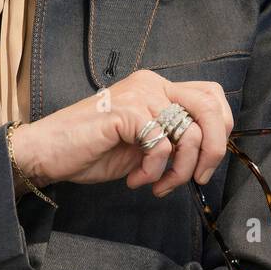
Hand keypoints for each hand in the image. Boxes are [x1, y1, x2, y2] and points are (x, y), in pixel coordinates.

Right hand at [10, 70, 232, 196]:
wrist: (49, 152)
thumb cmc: (93, 150)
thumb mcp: (144, 142)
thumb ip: (172, 137)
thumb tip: (209, 152)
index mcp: (157, 87)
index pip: (211, 94)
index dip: (221, 127)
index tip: (209, 160)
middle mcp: (151, 84)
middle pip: (209, 108)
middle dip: (212, 150)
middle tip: (198, 177)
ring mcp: (138, 95)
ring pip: (187, 133)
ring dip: (178, 171)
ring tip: (157, 184)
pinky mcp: (126, 112)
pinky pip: (161, 145)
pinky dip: (154, 170)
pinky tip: (135, 179)